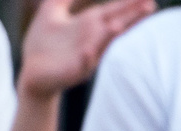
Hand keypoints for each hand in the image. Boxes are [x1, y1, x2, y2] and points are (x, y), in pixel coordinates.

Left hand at [18, 0, 156, 98]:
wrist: (32, 73)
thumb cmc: (42, 44)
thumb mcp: (50, 13)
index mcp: (88, 25)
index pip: (112, 12)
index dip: (128, 4)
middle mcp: (92, 40)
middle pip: (114, 25)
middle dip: (130, 17)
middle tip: (149, 6)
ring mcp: (86, 56)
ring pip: (102, 45)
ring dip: (110, 36)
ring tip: (119, 25)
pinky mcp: (73, 70)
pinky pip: (81, 64)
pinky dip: (86, 58)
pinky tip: (88, 51)